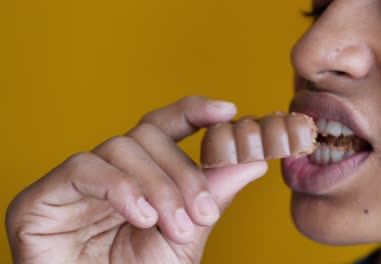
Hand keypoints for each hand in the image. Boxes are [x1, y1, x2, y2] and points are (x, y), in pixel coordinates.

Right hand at [6, 96, 267, 263]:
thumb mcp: (187, 234)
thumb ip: (213, 196)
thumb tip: (253, 163)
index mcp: (139, 175)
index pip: (164, 126)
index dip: (193, 112)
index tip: (227, 111)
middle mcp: (108, 170)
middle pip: (147, 134)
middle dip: (182, 173)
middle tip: (202, 214)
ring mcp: (75, 181)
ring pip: (120, 148)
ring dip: (156, 186)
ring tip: (172, 225)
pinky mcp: (43, 196)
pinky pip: (83, 169)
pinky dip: (120, 188)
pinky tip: (140, 216)